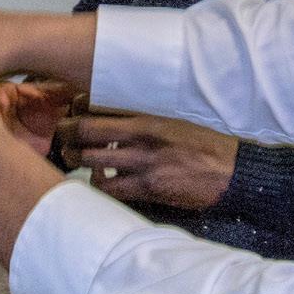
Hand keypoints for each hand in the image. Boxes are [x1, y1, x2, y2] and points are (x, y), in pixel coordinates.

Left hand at [66, 114, 239, 210]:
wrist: (231, 171)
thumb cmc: (204, 144)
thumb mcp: (174, 121)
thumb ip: (144, 119)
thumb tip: (113, 121)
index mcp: (148, 116)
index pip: (99, 105)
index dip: (76, 109)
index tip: (71, 114)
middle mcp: (142, 137)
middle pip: (86, 131)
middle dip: (66, 136)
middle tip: (62, 140)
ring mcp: (144, 164)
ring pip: (91, 161)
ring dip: (78, 162)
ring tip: (76, 162)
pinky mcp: (149, 189)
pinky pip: (111, 189)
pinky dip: (99, 186)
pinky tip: (102, 183)